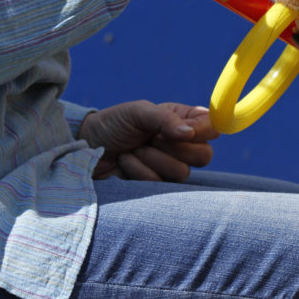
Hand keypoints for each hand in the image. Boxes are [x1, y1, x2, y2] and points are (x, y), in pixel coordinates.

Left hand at [79, 101, 218, 181]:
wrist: (85, 147)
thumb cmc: (113, 124)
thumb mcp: (137, 112)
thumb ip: (165, 119)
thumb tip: (189, 134)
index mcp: (183, 121)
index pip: (212, 129)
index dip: (201, 131)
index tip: (183, 130)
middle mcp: (182, 145)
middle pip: (204, 156)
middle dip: (173, 147)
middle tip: (151, 138)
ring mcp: (171, 167)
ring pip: (182, 172)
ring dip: (151, 159)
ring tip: (133, 149)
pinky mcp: (157, 185)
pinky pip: (160, 184)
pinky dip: (138, 170)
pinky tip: (126, 162)